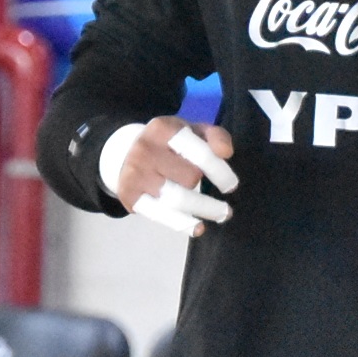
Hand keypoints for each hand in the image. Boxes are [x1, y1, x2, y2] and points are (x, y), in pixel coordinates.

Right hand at [116, 117, 237, 236]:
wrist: (126, 153)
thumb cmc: (169, 144)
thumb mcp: (191, 131)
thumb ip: (215, 135)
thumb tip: (225, 152)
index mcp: (163, 128)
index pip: (200, 153)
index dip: (220, 172)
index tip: (231, 186)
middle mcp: (145, 149)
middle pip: (190, 178)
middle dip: (207, 189)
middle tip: (219, 201)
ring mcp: (135, 173)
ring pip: (176, 199)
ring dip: (203, 210)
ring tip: (220, 215)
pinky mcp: (129, 195)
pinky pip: (160, 215)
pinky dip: (182, 224)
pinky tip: (198, 228)